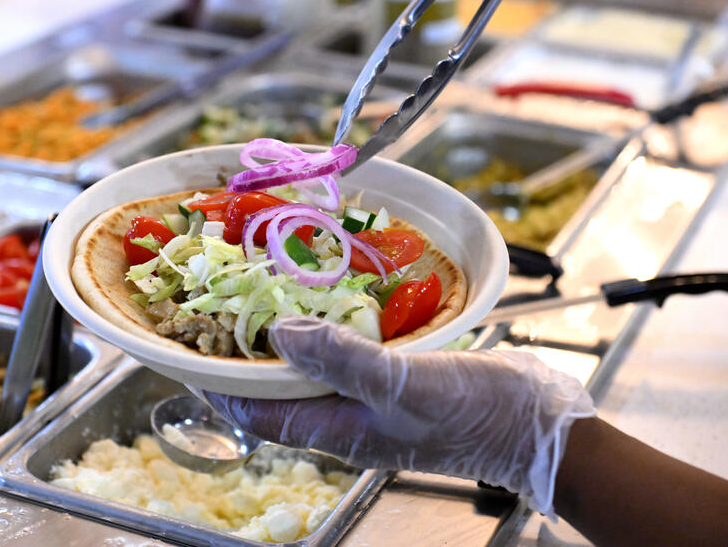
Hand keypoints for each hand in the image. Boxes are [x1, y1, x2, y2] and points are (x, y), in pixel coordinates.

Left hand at [204, 316, 594, 516]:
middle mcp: (345, 417)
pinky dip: (331, 329)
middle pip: (277, 390)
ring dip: (288, 339)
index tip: (191, 353)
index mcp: (336, 429)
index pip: (255, 415)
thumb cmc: (473, 414)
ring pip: (311, 370)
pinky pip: (347, 354)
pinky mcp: (396, 379)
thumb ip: (340, 359)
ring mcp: (370, 399)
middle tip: (225, 310)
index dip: (217, 387)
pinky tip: (332, 301)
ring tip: (266, 297)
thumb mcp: (402, 383)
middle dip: (247, 357)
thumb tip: (279, 334)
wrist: (536, 424)